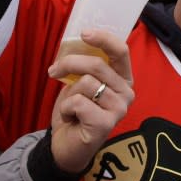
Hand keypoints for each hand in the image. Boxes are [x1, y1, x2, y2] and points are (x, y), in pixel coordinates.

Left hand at [46, 30, 134, 173]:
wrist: (65, 147)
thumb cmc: (75, 112)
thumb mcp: (80, 83)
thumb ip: (86, 67)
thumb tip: (75, 46)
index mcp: (123, 79)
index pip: (121, 51)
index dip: (103, 38)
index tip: (84, 33)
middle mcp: (126, 93)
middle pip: (97, 64)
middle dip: (69, 63)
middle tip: (53, 71)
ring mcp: (119, 109)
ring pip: (86, 83)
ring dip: (69, 93)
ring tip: (70, 106)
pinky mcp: (106, 124)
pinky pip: (79, 102)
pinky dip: (66, 108)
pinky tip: (71, 118)